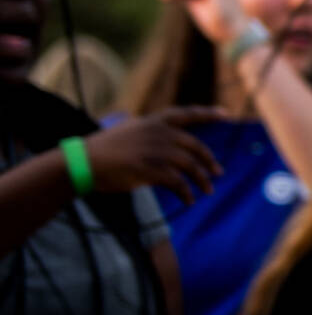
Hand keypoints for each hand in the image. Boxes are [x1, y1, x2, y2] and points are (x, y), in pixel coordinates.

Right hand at [83, 109, 225, 201]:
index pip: (186, 114)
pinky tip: (189, 200)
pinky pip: (178, 183)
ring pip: (191, 166)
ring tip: (207, 191)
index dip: (207, 114)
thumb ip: (152, 135)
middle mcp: (159, 133)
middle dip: (209, 161)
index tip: (226, 115)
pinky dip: (187, 193)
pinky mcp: (152, 169)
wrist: (83, 162)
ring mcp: (156, 150)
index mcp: (153, 121)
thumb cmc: (105, 150)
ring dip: (202, 180)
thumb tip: (174, 148)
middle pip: (195, 147)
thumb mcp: (130, 132)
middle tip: (217, 173)